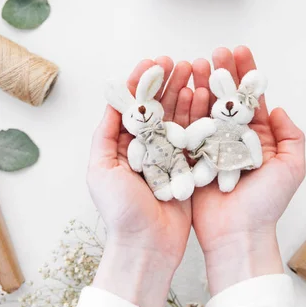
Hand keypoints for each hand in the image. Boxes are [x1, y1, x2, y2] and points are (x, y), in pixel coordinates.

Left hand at [87, 58, 193, 306]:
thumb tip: (111, 101)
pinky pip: (193, 136)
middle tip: (180, 61)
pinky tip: (204, 97)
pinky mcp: (187, 166)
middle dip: (168, 82)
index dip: (142, 82)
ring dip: (185, 93)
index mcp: (122, 146)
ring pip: (177, 117)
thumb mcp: (101, 170)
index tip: (153, 61)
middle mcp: (145, 147)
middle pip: (157, 107)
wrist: (148, 245)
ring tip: (196, 72)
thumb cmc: (120, 212)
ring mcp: (168, 156)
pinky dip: (199, 115)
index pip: (132, 106)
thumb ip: (105, 135)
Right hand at [190, 46, 305, 294]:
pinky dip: (187, 110)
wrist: (238, 234)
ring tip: (196, 63)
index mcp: (259, 139)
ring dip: (202, 85)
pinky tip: (184, 89)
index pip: (252, 99)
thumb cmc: (267, 205)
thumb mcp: (291, 169)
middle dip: (222, 74)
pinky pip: (190, 130)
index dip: (246, 75)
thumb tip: (279, 108)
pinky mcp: (193, 158)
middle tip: (215, 51)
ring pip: (207, 110)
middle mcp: (235, 139)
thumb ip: (290, 137)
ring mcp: (213, 148)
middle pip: (228, 99)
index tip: (240, 51)